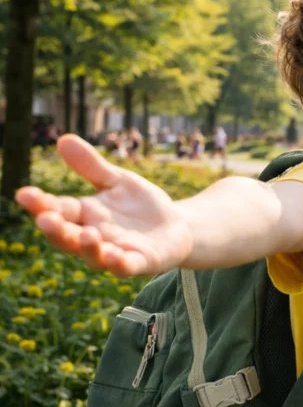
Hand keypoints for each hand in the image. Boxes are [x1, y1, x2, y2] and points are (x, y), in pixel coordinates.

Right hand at [15, 135, 192, 276]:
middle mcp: (93, 237)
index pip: (56, 209)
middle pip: (66, 237)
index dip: (40, 204)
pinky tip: (116, 255)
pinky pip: (125, 267)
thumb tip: (63, 139)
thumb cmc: (139, 205)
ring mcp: (114, 252)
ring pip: (92, 256)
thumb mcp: (117, 181)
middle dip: (55, 229)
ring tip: (87, 234)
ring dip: (88, 247)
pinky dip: (118, 264)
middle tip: (45, 219)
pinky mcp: (139, 262)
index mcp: (84, 215)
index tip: (24, 194)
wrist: (175, 226)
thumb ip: (91, 166)